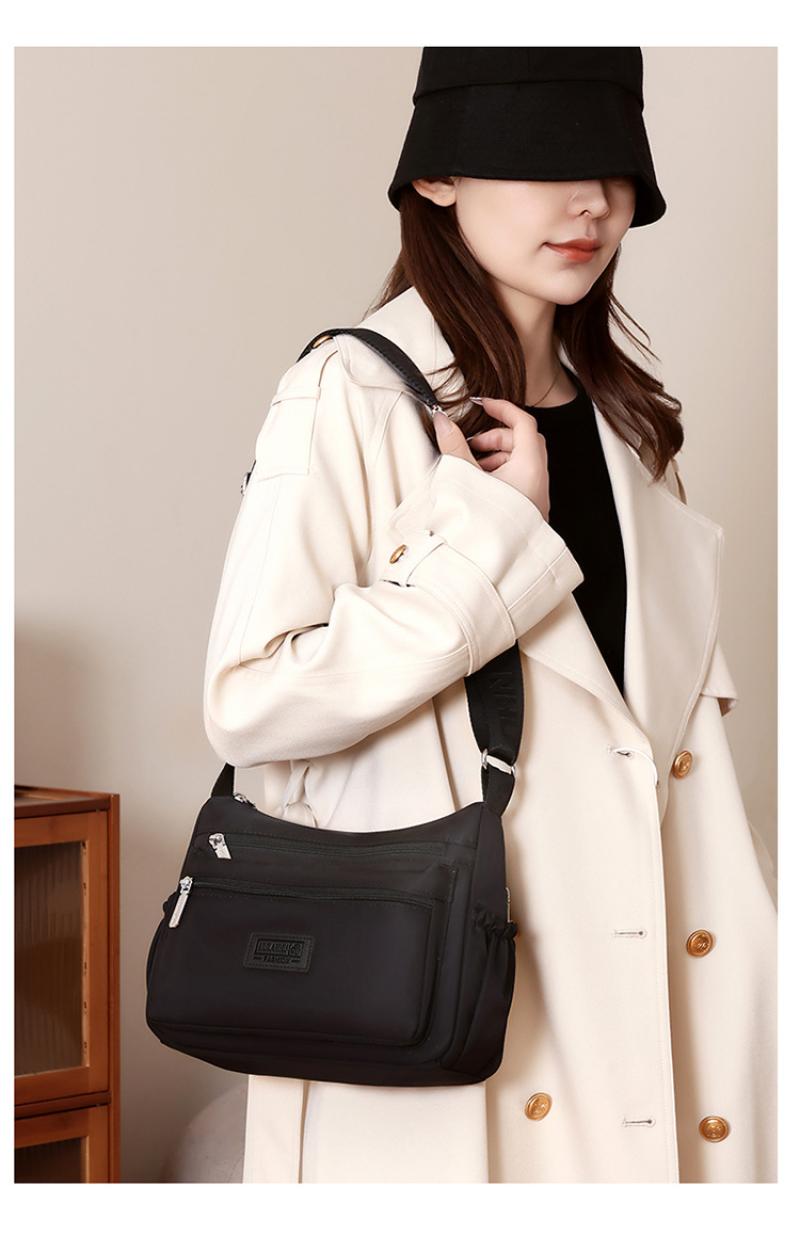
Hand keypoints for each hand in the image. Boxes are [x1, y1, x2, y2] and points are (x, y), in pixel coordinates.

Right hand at [432, 399, 550, 520]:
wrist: (489, 564)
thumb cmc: (482, 522)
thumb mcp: (464, 477)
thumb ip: (453, 445)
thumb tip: (441, 420)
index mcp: (529, 467)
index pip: (523, 422)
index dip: (502, 408)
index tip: (482, 404)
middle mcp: (538, 480)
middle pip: (523, 441)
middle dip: (496, 436)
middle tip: (471, 444)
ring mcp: (536, 496)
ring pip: (522, 461)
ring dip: (497, 455)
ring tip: (472, 465)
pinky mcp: (528, 510)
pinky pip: (520, 480)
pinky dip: (501, 473)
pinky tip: (480, 483)